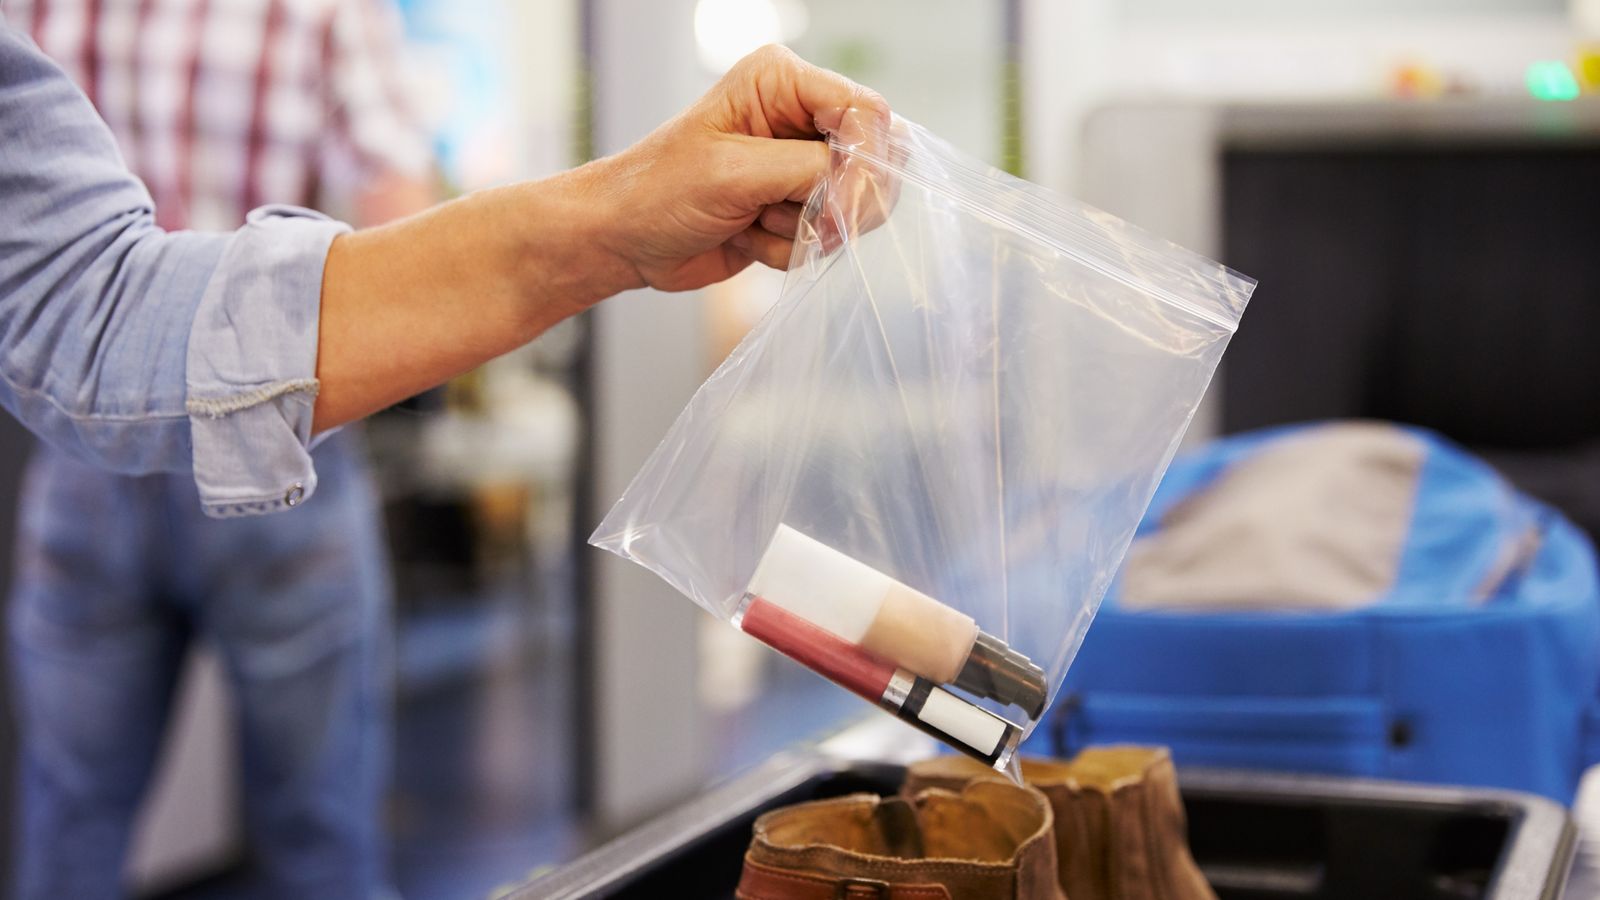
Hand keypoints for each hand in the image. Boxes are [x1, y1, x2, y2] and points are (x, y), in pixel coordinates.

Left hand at [313, 46, 885, 431]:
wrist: (620, 240)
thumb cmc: (656, 192)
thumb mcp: (734, 173)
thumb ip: (809, 171)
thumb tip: (867, 184)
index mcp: (782, 81)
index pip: (865, 112)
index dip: (865, 164)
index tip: (841, 211)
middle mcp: (799, 116)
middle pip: (874, 160)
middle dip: (838, 204)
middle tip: (794, 223)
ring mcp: (800, 164)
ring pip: (855, 208)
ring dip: (804, 230)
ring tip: (750, 221)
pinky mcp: (795, 207)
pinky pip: (828, 238)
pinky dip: (790, 249)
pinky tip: (745, 236)